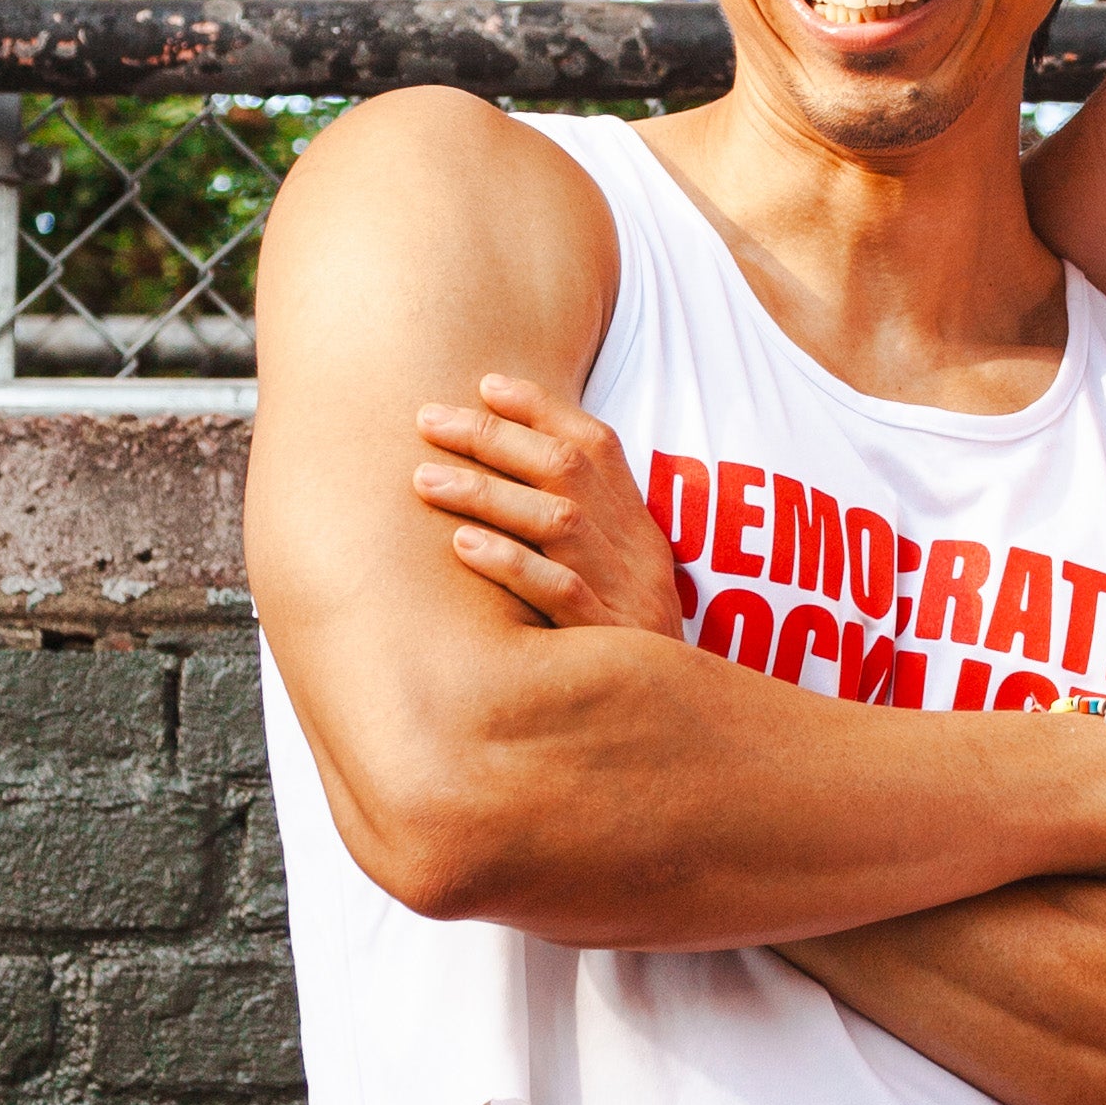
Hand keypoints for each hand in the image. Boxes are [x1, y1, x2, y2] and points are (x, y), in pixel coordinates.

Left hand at [414, 369, 683, 636]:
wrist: (681, 720)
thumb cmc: (626, 644)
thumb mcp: (619, 575)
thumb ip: (579, 529)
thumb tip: (499, 475)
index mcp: (639, 525)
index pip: (597, 444)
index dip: (542, 408)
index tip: (484, 384)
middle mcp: (634, 550)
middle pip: (566, 469)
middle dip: (492, 437)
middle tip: (427, 420)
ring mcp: (623, 593)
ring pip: (558, 521)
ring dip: (487, 493)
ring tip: (424, 478)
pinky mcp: (607, 639)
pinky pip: (559, 591)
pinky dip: (510, 563)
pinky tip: (462, 547)